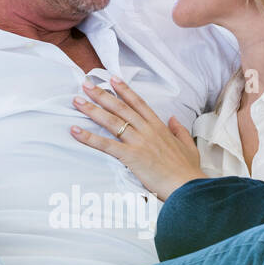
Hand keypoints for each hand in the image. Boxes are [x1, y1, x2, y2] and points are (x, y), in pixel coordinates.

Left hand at [69, 76, 205, 200]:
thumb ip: (179, 130)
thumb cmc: (188, 170)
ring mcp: (138, 142)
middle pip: (120, 107)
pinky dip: (89, 137)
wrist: (188, 185)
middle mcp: (147, 130)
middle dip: (101, 94)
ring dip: (92, 109)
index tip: (112, 79)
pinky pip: (105, 144)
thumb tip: (173, 118)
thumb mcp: (188, 145)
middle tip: (86, 84)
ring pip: (111, 121)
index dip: (124, 90)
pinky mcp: (131, 156)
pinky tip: (75, 131)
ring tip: (77, 100)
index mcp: (159, 127)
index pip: (138, 103)